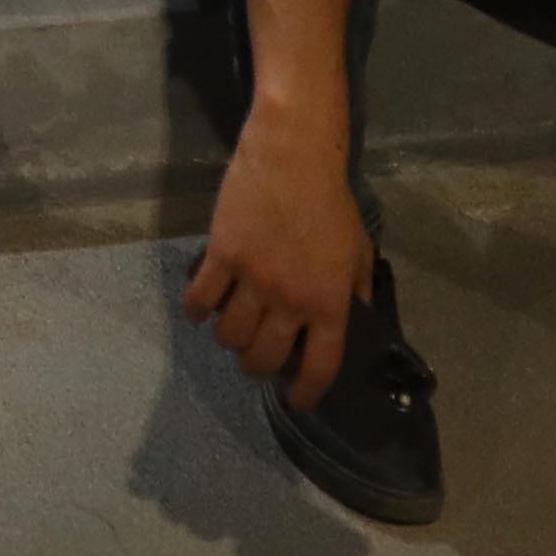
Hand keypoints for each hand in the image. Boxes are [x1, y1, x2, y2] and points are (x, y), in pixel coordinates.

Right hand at [181, 126, 374, 410]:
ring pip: (230, 336)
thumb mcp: (359, 248)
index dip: (306, 393)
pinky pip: (201, 300)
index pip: (318, 367)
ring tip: (232, 331)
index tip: (296, 399)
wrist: (293, 156)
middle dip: (259, 369)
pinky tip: (200, 310)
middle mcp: (290, 301)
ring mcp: (252, 280)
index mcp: (328, 303)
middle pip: (264, 358)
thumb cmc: (331, 201)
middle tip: (257, 360)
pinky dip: (196, 312)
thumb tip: (350, 317)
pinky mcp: (221, 256)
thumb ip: (355, 289)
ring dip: (230, 341)